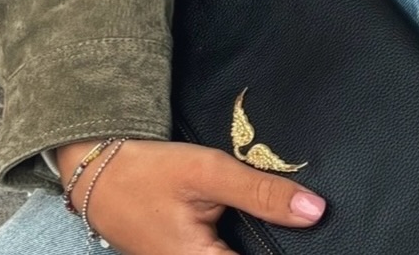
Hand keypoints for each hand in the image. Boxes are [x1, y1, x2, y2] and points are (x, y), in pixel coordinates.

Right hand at [56, 137, 326, 253]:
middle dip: (276, 243)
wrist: (99, 172)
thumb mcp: (209, 173)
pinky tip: (259, 226)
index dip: (287, 251)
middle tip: (305, 219)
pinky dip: (239, 241)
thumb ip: (261, 194)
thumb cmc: (150, 172)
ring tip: (288, 225)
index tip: (320, 237)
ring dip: (257, 240)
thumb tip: (316, 212)